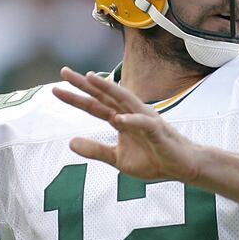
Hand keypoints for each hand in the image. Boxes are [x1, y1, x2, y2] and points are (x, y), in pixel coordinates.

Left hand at [52, 67, 204, 181]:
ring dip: (108, 88)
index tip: (56, 89)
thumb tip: (70, 142)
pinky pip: (142, 123)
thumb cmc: (153, 159)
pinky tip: (117, 120)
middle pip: (105, 95)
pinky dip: (130, 121)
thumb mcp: (117, 159)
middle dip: (85, 84)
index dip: (76, 97)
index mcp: (121, 119)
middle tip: (63, 72)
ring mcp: (144, 119)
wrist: (182, 167)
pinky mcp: (157, 131)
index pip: (95, 105)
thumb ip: (95, 150)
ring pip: (124, 99)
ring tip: (91, 78)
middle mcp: (130, 113)